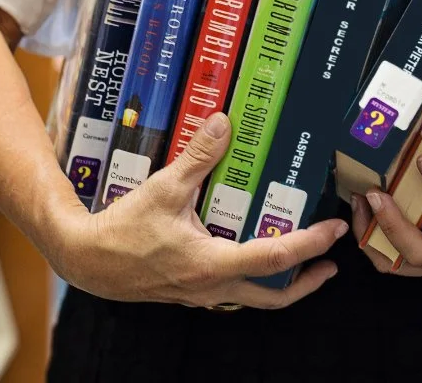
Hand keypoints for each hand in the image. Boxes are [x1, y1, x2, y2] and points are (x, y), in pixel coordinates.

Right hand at [51, 112, 348, 308]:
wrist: (86, 260)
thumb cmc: (121, 229)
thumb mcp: (163, 188)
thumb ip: (198, 157)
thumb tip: (223, 123)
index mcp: (212, 263)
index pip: (275, 258)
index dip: (311, 243)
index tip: (334, 229)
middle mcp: (212, 287)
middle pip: (274, 296)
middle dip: (308, 280)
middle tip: (332, 260)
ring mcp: (201, 294)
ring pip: (254, 299)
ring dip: (283, 284)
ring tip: (303, 261)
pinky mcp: (191, 292)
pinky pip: (232, 292)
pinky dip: (253, 279)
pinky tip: (252, 255)